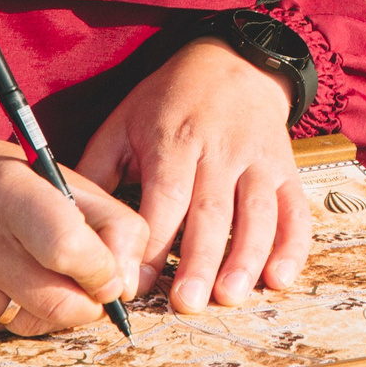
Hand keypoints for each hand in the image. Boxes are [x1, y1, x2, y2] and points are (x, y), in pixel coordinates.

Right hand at [0, 135, 147, 335]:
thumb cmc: (9, 183)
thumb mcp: (71, 183)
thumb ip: (117, 227)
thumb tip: (129, 287)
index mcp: (12, 193)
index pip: (67, 249)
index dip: (101, 271)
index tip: (110, 274)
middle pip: (54, 301)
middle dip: (89, 305)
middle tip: (94, 291)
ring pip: (31, 323)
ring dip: (57, 312)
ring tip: (55, 281)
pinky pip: (2, 329)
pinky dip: (23, 315)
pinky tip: (16, 285)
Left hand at [78, 37, 314, 312]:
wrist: (235, 62)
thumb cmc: (170, 101)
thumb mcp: (124, 123)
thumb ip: (96, 172)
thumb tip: (69, 224)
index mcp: (175, 140)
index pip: (165, 197)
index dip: (150, 243)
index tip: (133, 284)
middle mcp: (221, 151)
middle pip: (211, 211)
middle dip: (198, 260)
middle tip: (185, 304)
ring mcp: (259, 160)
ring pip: (257, 214)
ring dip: (246, 258)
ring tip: (230, 296)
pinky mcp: (286, 170)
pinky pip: (296, 211)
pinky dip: (293, 247)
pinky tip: (279, 278)